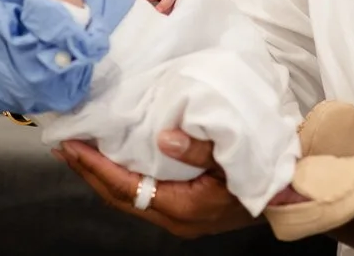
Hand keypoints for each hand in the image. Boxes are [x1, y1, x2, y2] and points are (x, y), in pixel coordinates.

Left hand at [55, 130, 255, 238]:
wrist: (289, 195)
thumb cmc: (262, 174)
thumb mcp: (233, 159)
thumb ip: (199, 149)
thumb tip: (163, 137)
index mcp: (181, 206)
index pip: (125, 187)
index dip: (95, 167)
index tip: (72, 147)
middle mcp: (173, 217)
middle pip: (119, 197)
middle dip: (89, 172)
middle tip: (64, 147)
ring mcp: (178, 217)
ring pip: (128, 198)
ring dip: (103, 175)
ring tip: (81, 152)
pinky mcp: (184, 209)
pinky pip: (142, 194)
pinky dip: (123, 177)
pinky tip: (115, 161)